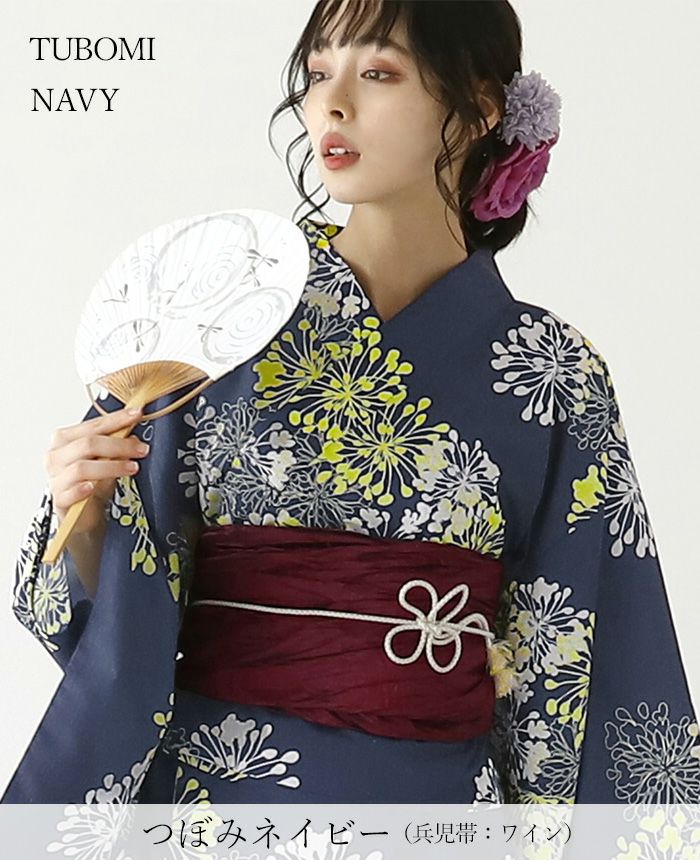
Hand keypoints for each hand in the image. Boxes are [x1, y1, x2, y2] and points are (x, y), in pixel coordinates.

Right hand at [44, 406, 149, 533]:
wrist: (82, 514)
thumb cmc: (93, 483)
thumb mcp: (109, 461)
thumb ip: (117, 448)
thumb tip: (132, 437)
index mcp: (65, 440)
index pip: (93, 425)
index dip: (116, 419)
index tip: (137, 415)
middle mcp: (56, 456)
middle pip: (88, 444)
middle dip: (119, 445)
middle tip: (141, 449)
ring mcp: (56, 478)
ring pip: (82, 467)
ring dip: (111, 466)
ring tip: (132, 468)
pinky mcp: (58, 499)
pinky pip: (70, 492)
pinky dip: (82, 489)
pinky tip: (92, 488)